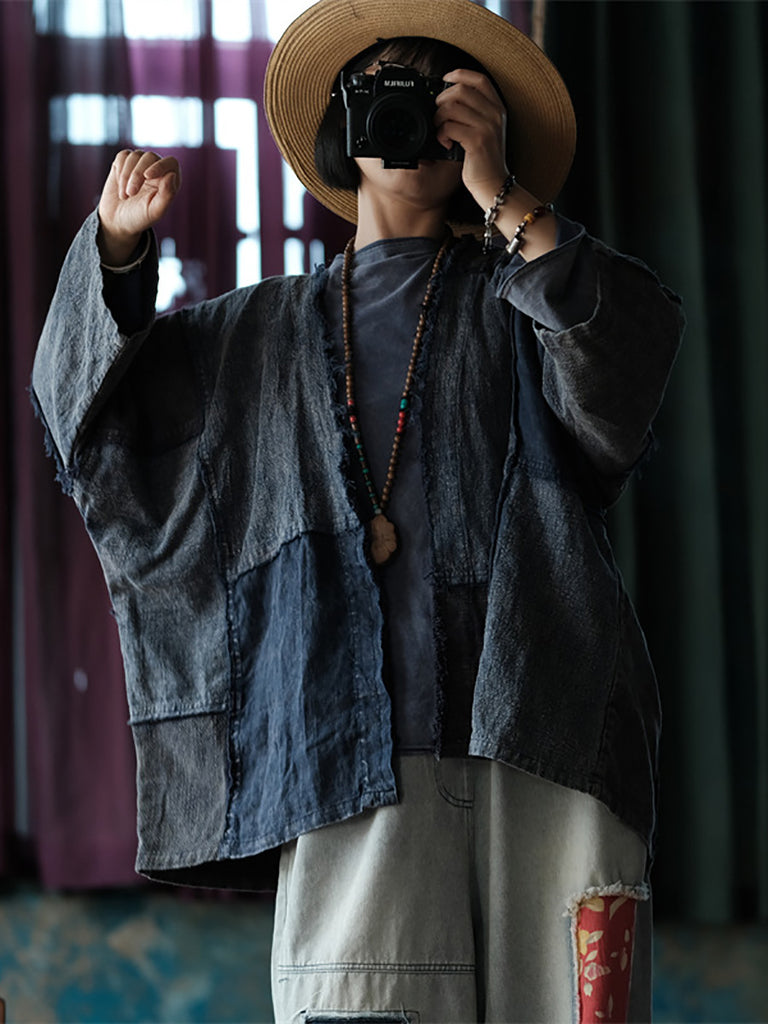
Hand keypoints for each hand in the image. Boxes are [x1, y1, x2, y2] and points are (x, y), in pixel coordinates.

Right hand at [97, 149, 180, 264]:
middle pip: (150, 157)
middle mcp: (156, 169)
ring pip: (135, 156)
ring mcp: (140, 164)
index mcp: (168, 181)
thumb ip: (167, 195)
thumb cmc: (139, 218)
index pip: (171, 162)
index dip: (160, 165)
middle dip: (137, 174)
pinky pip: (123, 156)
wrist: (117, 220)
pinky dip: (120, 171)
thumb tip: (172, 174)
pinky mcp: (125, 162)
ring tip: (124, 196)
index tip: (147, 176)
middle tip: (130, 194)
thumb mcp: (155, 211)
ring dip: (126, 176)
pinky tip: (120, 186)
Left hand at [434, 69, 508, 211]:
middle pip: (461, 90)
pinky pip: (450, 126)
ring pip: (452, 107)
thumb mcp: (484, 130)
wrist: (492, 184)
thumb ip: (473, 112)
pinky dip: (441, 134)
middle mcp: (494, 114)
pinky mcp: (477, 140)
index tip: (445, 79)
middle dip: (442, 100)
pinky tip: (444, 143)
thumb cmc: (483, 160)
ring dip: (439, 119)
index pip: (479, 80)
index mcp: (497, 108)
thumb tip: (447, 99)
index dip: (460, 74)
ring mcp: (487, 126)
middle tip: (438, 115)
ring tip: (440, 131)